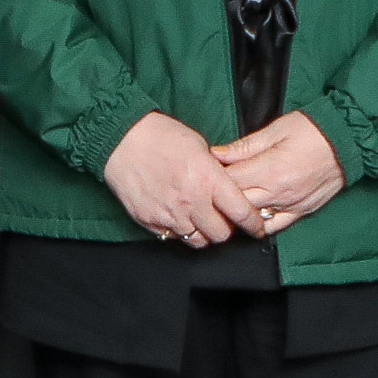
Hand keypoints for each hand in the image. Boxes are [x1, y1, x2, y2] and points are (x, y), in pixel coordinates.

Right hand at [100, 110, 268, 247]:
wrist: (121, 139)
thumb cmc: (161, 136)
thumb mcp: (200, 147)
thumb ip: (216, 171)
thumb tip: (228, 187)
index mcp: (209, 180)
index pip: (241, 213)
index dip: (253, 224)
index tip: (256, 227)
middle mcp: (192, 202)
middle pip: (221, 234)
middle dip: (226, 229)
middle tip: (223, 220)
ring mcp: (170, 215)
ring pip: (198, 241)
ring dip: (202, 233)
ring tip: (199, 219)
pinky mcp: (150, 221)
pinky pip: (173, 237)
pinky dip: (179, 230)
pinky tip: (177, 215)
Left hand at [212, 114, 347, 234]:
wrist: (348, 140)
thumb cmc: (313, 130)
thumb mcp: (276, 130)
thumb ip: (244, 146)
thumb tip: (217, 154)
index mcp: (269, 170)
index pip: (229, 182)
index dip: (215, 176)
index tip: (209, 170)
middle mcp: (278, 193)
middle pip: (237, 203)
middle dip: (223, 195)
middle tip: (216, 185)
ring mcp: (290, 205)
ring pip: (253, 218)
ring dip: (239, 211)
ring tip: (231, 200)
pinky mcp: (302, 211)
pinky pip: (275, 226)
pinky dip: (260, 223)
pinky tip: (252, 215)